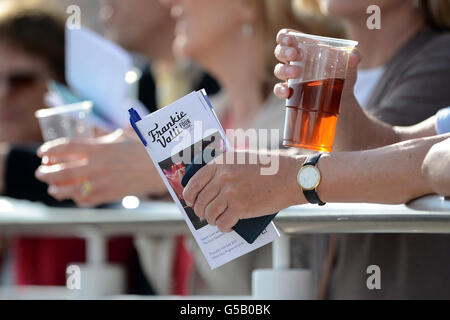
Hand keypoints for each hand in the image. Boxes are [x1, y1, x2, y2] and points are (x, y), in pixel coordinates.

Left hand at [35, 129, 166, 206]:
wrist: (159, 168)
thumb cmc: (141, 149)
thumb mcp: (119, 137)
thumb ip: (100, 139)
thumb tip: (85, 139)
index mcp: (98, 148)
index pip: (64, 147)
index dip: (49, 150)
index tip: (42, 153)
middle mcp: (96, 165)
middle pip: (61, 170)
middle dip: (46, 172)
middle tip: (40, 172)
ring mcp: (101, 182)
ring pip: (69, 189)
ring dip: (56, 189)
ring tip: (52, 188)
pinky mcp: (108, 195)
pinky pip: (85, 200)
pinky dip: (76, 198)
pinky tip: (73, 196)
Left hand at [182, 151, 305, 232]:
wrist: (292, 176)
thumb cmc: (271, 167)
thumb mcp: (244, 158)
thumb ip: (226, 167)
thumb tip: (211, 185)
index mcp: (222, 162)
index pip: (195, 181)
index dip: (189, 194)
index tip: (190, 201)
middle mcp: (223, 176)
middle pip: (200, 200)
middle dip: (200, 211)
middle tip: (204, 215)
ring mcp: (231, 193)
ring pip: (209, 213)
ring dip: (211, 220)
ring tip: (217, 221)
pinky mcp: (241, 208)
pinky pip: (223, 222)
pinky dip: (223, 227)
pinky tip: (227, 226)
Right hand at [273, 28, 360, 99]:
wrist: (343, 99)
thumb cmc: (343, 75)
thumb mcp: (350, 63)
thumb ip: (354, 56)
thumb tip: (354, 58)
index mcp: (304, 49)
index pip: (287, 37)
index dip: (284, 36)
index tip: (291, 39)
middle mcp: (294, 62)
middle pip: (280, 52)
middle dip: (284, 52)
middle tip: (295, 55)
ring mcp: (290, 78)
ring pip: (278, 70)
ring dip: (284, 70)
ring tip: (296, 73)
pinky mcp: (291, 93)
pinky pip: (279, 90)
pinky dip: (280, 90)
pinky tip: (287, 92)